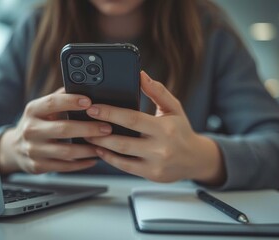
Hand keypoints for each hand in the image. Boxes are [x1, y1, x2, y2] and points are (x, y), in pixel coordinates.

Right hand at [0, 88, 111, 173]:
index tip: (89, 101)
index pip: (52, 103)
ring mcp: (33, 150)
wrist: (14, 148)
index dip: (71, 101)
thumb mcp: (42, 108)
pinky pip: (64, 166)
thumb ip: (61, 97)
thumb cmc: (37, 123)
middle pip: (63, 129)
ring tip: (104, 145)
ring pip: (66, 152)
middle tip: (106, 128)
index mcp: (33, 110)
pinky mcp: (38, 166)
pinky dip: (82, 163)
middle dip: (88, 128)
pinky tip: (93, 158)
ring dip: (88, 149)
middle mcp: (31, 130)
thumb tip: (85, 86)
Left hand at [85, 71, 224, 184]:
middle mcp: (160, 147)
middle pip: (122, 140)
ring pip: (121, 155)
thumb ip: (157, 91)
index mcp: (164, 128)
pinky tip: (100, 149)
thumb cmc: (181, 131)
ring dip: (101, 145)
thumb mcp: (173, 108)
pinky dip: (110, 158)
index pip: (132, 119)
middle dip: (98, 131)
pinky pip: (125, 167)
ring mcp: (155, 163)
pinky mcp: (151, 175)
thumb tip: (140, 74)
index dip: (109, 113)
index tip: (92, 108)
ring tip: (87, 135)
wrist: (195, 159)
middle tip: (83, 123)